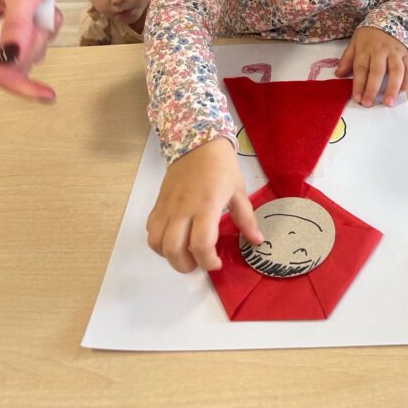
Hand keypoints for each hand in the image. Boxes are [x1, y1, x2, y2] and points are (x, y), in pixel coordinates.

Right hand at [0, 0, 62, 99]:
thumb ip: (16, 26)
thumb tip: (10, 59)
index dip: (16, 82)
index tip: (44, 94)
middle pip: (13, 61)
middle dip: (34, 44)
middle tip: (42, 18)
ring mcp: (3, 24)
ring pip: (27, 52)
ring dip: (42, 35)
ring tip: (43, 8)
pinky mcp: (18, 20)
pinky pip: (35, 39)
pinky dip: (46, 27)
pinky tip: (47, 7)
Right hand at [147, 137, 263, 273]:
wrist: (198, 142)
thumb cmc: (221, 166)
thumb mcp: (238, 191)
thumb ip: (246, 219)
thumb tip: (257, 241)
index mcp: (206, 205)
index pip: (200, 244)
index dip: (208, 261)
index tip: (217, 263)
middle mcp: (183, 208)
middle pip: (173, 249)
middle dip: (186, 266)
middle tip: (200, 263)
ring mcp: (167, 206)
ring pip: (157, 242)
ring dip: (169, 256)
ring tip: (185, 254)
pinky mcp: (158, 203)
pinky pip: (150, 230)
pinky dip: (158, 243)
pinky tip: (174, 240)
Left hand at [335, 26, 407, 106]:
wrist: (390, 18)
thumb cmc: (369, 35)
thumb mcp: (354, 42)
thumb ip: (347, 59)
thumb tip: (338, 75)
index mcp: (365, 49)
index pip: (361, 69)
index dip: (359, 84)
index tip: (357, 98)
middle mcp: (380, 51)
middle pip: (377, 71)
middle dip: (372, 89)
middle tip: (369, 104)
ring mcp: (395, 52)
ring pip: (396, 71)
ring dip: (393, 88)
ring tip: (388, 102)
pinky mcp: (407, 53)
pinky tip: (402, 91)